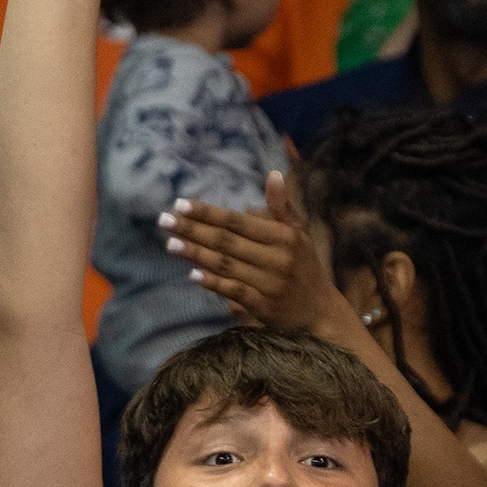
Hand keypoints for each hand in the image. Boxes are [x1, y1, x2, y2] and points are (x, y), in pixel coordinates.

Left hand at [162, 174, 341, 332]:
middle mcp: (277, 258)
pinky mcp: (265, 306)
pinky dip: (213, 282)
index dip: (208, 212)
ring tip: (170, 244)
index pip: (238, 221)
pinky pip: (234, 291)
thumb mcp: (300, 234)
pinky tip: (192, 274)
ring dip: (196, 254)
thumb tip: (273, 174)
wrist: (322, 312)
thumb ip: (282, 207)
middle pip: (227, 241)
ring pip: (226, 265)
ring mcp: (270, 283)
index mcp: (284, 236)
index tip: (180, 204)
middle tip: (164, 221)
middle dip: (193, 230)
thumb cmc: (306, 267)